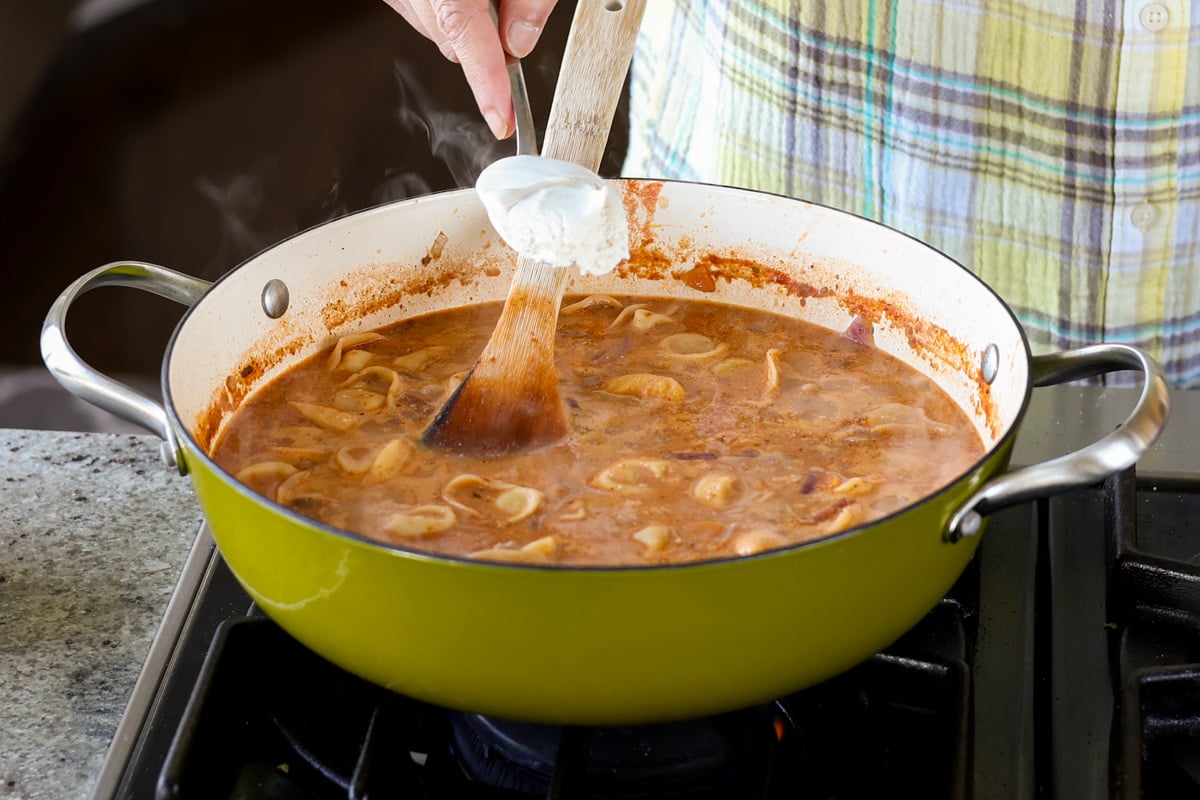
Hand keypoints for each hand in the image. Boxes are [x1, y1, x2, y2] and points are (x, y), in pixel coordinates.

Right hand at [381, 0, 558, 138]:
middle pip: (455, 45)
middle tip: (511, 10)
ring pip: (441, 36)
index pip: (465, 38)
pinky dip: (446, 15)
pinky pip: (424, 19)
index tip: (502, 123)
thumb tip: (518, 46)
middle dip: (488, 44)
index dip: (488, 85)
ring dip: (468, 25)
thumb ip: (529, 1)